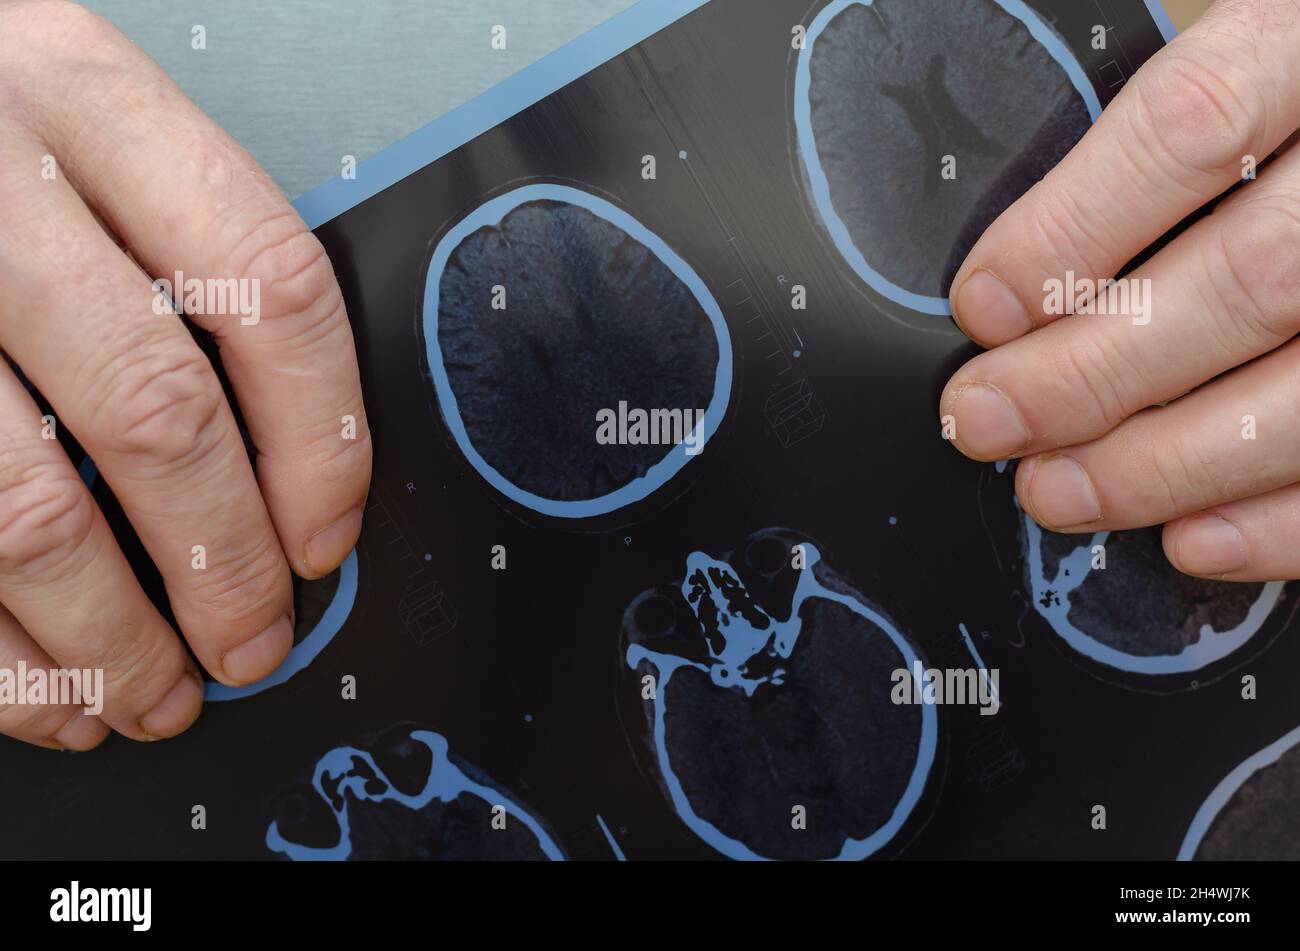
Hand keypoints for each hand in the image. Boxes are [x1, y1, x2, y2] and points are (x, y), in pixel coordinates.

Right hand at [0, 1, 369, 748]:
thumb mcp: (66, 121)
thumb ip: (165, 248)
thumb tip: (277, 456)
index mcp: (84, 100)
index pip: (268, 286)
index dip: (323, 437)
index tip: (328, 534)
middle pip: (156, 413)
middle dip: (222, 563)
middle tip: (253, 641)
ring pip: (23, 510)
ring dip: (103, 637)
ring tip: (150, 697)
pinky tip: (41, 690)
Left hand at [942, 0, 1299, 582]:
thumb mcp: (1256, 64)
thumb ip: (1165, 152)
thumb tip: (1017, 289)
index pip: (1196, 125)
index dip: (1071, 229)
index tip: (985, 306)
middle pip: (1246, 279)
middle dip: (1090, 374)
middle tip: (989, 420)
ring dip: (1164, 465)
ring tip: (1058, 490)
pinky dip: (1278, 522)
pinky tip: (1191, 535)